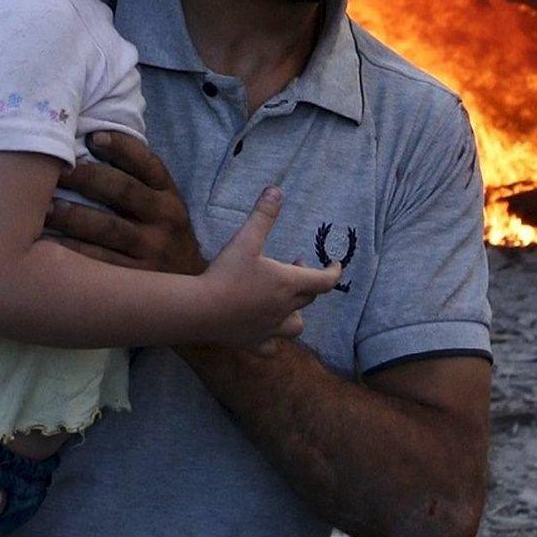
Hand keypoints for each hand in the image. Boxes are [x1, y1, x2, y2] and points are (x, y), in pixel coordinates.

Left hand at [48, 132, 204, 275]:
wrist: (194, 285)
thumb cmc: (162, 234)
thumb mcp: (162, 203)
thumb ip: (134, 178)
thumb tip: (88, 142)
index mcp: (168, 193)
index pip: (147, 163)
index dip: (121, 148)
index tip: (92, 137)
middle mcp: (165, 217)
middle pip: (123, 191)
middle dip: (86, 178)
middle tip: (54, 171)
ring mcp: (153, 248)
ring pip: (110, 228)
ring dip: (75, 216)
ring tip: (45, 208)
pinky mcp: (139, 278)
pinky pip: (102, 262)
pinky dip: (75, 252)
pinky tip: (50, 245)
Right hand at [197, 187, 340, 348]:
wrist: (200, 310)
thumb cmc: (226, 274)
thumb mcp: (245, 239)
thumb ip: (263, 215)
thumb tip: (276, 189)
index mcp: (288, 284)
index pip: (324, 281)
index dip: (334, 272)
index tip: (336, 264)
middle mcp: (284, 309)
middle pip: (308, 298)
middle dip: (307, 282)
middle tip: (294, 267)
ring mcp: (270, 328)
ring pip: (296, 326)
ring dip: (297, 313)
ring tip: (286, 302)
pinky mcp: (254, 342)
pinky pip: (272, 346)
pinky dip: (274, 340)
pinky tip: (267, 332)